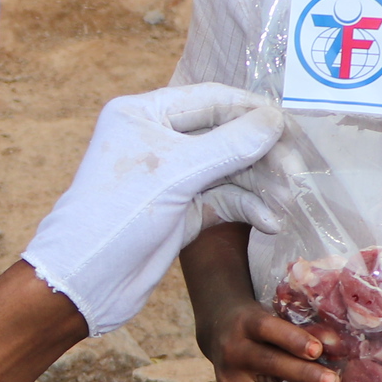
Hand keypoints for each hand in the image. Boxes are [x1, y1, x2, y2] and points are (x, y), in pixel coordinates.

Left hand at [22, 84, 283, 336]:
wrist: (85, 282)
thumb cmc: (117, 216)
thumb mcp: (175, 173)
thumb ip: (229, 144)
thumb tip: (275, 120)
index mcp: (145, 114)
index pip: (211, 99)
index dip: (254, 111)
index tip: (291, 128)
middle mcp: (159, 140)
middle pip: (227, 135)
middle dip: (262, 155)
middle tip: (296, 177)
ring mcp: (172, 177)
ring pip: (231, 169)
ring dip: (261, 185)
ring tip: (286, 205)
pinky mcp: (182, 210)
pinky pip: (225, 199)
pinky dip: (250, 208)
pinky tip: (271, 222)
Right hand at [196, 277, 338, 381]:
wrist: (219, 333)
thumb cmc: (263, 328)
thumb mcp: (278, 319)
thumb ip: (307, 330)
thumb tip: (337, 347)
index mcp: (246, 324)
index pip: (268, 329)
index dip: (292, 339)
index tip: (317, 350)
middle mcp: (232, 352)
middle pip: (267, 364)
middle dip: (302, 375)